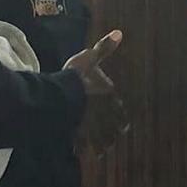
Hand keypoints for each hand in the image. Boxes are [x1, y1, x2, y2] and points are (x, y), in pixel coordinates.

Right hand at [64, 30, 128, 155]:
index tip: (124, 127)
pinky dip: (82, 150)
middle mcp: (104, 114)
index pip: (119, 111)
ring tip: (101, 153)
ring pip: (100, 140)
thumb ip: (104, 48)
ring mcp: (91, 125)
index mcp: (109, 97)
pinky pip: (81, 144)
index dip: (121, 119)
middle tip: (114, 142)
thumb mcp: (91, 58)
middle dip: (113, 135)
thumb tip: (119, 33)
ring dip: (101, 146)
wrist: (61, 94)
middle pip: (112, 129)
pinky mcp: (77, 133)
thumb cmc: (78, 75)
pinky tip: (80, 154)